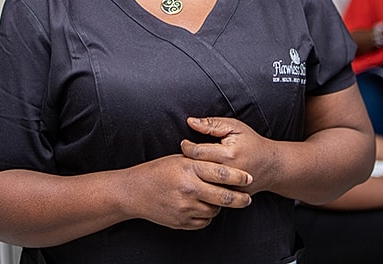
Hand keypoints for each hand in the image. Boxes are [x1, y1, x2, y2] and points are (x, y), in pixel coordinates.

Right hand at [125, 153, 251, 229]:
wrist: (133, 192)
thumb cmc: (157, 171)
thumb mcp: (179, 160)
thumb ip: (200, 163)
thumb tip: (224, 168)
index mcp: (189, 168)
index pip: (222, 173)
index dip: (239, 177)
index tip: (249, 178)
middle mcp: (189, 188)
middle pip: (224, 196)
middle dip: (240, 198)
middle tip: (247, 198)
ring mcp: (185, 207)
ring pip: (215, 210)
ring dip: (219, 205)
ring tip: (214, 198)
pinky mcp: (181, 221)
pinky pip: (204, 221)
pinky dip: (206, 215)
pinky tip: (200, 206)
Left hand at [181, 116, 273, 193]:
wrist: (271, 165)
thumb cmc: (251, 142)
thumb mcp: (234, 127)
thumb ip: (211, 124)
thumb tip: (190, 122)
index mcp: (228, 154)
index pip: (198, 152)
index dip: (186, 147)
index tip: (184, 143)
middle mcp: (229, 173)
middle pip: (197, 170)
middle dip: (187, 162)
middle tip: (184, 156)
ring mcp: (231, 188)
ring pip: (202, 184)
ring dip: (194, 176)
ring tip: (191, 167)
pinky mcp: (231, 197)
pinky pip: (211, 194)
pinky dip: (204, 186)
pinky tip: (201, 179)